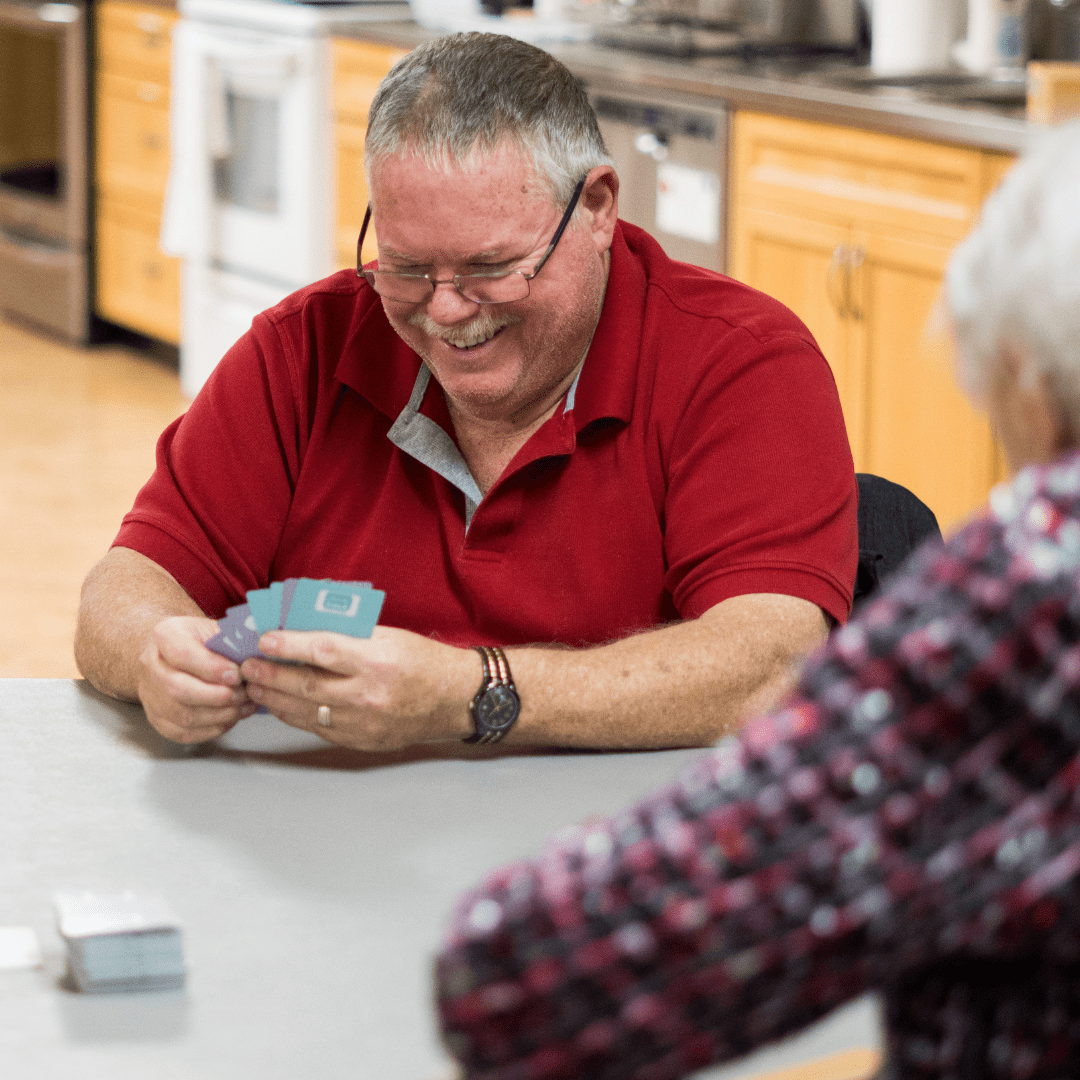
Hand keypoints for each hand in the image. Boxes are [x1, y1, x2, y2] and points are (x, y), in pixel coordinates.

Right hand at [137, 616, 255, 743]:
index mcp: (164, 635)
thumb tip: (255, 659)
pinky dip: (211, 730)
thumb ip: (233, 642)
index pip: (183, 655)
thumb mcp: (216, 629)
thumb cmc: (201, 640)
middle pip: (179, 689)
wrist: (176, 653)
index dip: (212, 668)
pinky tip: (230, 719)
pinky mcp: (156, 718)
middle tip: (243, 694)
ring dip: (219, 715)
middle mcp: (150, 665)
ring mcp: (150, 695)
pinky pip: (183, 732)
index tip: (237, 675)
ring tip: (242, 707)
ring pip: (182, 715)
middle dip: (218, 696)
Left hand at [238, 626, 475, 750]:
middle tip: (246, 666)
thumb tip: (303, 629)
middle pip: (306, 686)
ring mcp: (364, 723)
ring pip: (307, 712)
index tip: (264, 640)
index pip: (321, 652)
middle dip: (270, 675)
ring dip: (275, 699)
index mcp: (376, 661)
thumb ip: (347, 635)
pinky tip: (281, 705)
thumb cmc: (422, 660)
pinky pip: (319, 729)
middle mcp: (368, 695)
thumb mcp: (388, 636)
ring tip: (255, 686)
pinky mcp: (362, 741)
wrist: (454, 699)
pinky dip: (296, 716)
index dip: (288, 646)